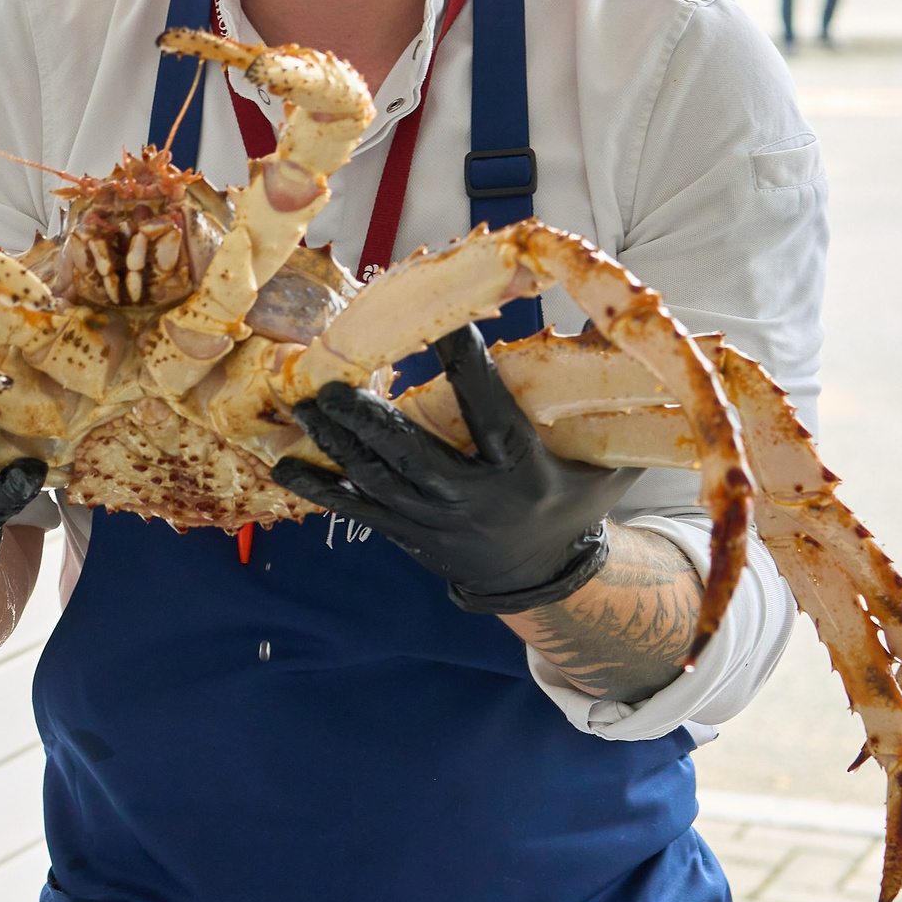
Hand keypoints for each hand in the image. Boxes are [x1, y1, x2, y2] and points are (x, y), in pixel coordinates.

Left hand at [271, 325, 642, 613]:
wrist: (539, 578)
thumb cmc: (571, 502)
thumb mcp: (606, 464)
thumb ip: (613, 408)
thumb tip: (618, 332)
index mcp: (521, 473)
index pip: (489, 411)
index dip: (466, 366)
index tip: (441, 322)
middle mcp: (471, 499)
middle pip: (411, 454)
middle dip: (367, 417)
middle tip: (329, 378)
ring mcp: (432, 521)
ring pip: (375, 477)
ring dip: (335, 441)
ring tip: (303, 404)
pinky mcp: (405, 534)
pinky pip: (355, 510)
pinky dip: (318, 488)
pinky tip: (283, 465)